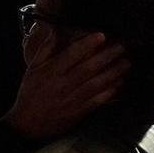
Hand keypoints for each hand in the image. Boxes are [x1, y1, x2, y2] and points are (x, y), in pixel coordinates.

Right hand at [2, 30, 129, 140]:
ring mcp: (72, 99)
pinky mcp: (79, 112)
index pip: (71, 55)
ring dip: (114, 73)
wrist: (27, 124)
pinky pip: (98, 100)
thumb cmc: (30, 94)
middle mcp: (63, 84)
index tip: (101, 35)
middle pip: (88, 68)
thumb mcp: (32, 69)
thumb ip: (45, 49)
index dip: (87, 44)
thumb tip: (53, 28)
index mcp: (51, 72)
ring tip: (126, 63)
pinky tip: (120, 84)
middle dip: (107, 56)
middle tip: (123, 46)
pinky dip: (110, 92)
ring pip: (96, 84)